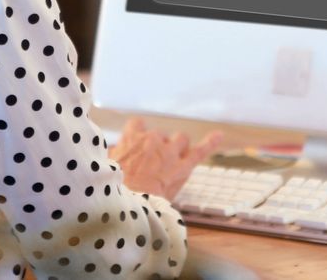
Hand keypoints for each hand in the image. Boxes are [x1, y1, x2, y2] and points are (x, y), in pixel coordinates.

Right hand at [109, 117, 223, 199]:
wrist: (129, 203)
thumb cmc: (115, 187)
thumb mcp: (107, 166)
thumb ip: (114, 155)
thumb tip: (114, 152)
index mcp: (132, 137)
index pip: (136, 125)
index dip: (138, 133)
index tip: (137, 140)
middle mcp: (152, 139)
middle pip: (160, 135)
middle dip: (158, 147)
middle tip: (152, 165)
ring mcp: (170, 151)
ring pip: (180, 139)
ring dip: (178, 147)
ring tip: (174, 159)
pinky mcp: (183, 165)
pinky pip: (200, 150)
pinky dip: (211, 142)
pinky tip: (218, 136)